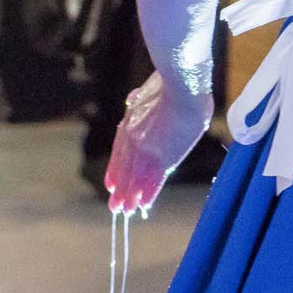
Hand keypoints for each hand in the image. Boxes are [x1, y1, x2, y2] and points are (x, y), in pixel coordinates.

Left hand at [104, 75, 213, 216]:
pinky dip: (148, 194)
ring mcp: (147, 149)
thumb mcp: (146, 90)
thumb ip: (141, 99)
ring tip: (126, 212)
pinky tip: (144, 205)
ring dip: (131, 196)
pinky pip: (153, 180)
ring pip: (136, 178)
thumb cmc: (172, 81)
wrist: (182, 84)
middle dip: (121, 189)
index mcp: (130, 121)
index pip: (120, 152)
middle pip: (126, 169)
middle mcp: (134, 138)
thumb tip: (135, 97)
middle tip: (116, 207)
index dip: (116, 170)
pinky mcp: (163, 156)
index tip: (111, 185)